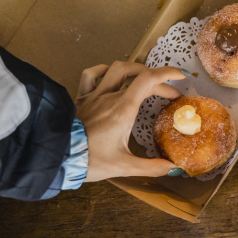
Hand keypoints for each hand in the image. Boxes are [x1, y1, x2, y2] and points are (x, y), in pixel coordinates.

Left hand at [75, 61, 184, 181]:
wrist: (56, 157)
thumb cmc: (90, 161)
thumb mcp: (124, 167)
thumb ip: (151, 167)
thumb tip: (174, 168)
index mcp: (123, 109)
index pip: (148, 80)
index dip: (168, 73)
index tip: (181, 77)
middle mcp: (109, 96)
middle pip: (139, 75)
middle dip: (160, 82)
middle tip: (170, 95)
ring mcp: (94, 95)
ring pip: (116, 69)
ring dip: (135, 69)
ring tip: (145, 79)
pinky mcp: (81, 99)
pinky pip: (91, 75)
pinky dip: (104, 70)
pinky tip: (111, 75)